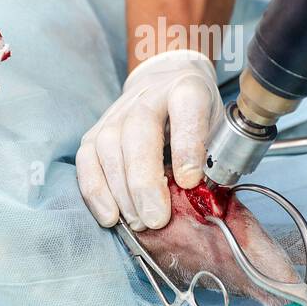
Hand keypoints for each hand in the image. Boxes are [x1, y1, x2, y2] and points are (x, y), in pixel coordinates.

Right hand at [76, 49, 221, 229]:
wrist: (166, 83)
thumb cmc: (197, 115)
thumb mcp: (219, 127)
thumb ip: (215, 158)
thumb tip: (202, 199)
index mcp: (187, 89)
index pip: (186, 107)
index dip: (187, 144)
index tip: (190, 181)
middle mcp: (148, 96)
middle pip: (139, 130)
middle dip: (145, 180)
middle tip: (156, 219)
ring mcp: (117, 111)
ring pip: (108, 145)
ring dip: (121, 191)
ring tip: (138, 223)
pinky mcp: (95, 130)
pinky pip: (87, 159)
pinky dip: (95, 190)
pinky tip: (111, 216)